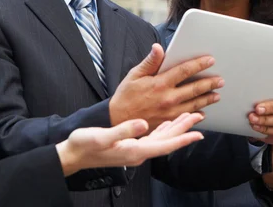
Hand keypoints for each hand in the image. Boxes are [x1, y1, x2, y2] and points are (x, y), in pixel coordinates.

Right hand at [56, 112, 204, 175]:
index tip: (198, 134)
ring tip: (189, 117)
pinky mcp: (130, 147)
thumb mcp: (103, 137)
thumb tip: (143, 124)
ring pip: (161, 139)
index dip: (182, 139)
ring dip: (176, 128)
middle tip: (199, 117)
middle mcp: (138, 153)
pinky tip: (167, 124)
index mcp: (134, 150)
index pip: (165, 145)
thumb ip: (124, 131)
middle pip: (167, 141)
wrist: (73, 155)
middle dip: (184, 130)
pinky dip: (163, 130)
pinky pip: (153, 138)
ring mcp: (135, 151)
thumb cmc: (85, 145)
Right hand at [110, 44, 223, 130]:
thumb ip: (150, 62)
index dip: (199, 64)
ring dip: (207, 99)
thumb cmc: (126, 96)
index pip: (184, 71)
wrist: (118, 121)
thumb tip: (158, 47)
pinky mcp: (169, 123)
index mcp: (160, 83)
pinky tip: (203, 112)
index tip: (210, 60)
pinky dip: (197, 115)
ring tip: (217, 95)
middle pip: (194, 89)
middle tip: (220, 80)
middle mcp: (168, 98)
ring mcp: (170, 113)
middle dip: (210, 83)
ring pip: (195, 105)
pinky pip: (187, 119)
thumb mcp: (134, 75)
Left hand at [248, 81, 272, 143]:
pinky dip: (265, 129)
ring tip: (252, 118)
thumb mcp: (267, 92)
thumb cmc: (266, 99)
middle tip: (257, 108)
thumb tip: (253, 85)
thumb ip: (266, 89)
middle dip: (272, 107)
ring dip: (265, 120)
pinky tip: (256, 126)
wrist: (265, 117)